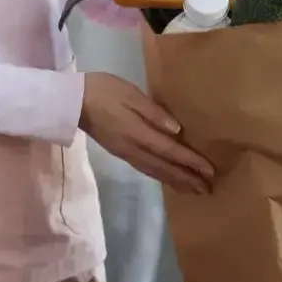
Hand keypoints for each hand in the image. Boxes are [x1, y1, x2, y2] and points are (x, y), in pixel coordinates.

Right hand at [80, 72, 213, 195]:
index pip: (170, 150)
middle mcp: (133, 148)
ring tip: (193, 190)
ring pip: (155, 171)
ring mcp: (125, 152)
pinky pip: (145, 169)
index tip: (210, 171)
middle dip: (187, 179)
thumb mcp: (130, 94)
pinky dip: (160, 176)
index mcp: (137, 132)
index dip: (191, 161)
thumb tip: (177, 131)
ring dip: (175, 182)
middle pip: (164, 167)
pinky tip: (168, 179)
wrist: (71, 102)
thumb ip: (153, 113)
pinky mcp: (120, 152)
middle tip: (207, 190)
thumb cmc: (103, 91)